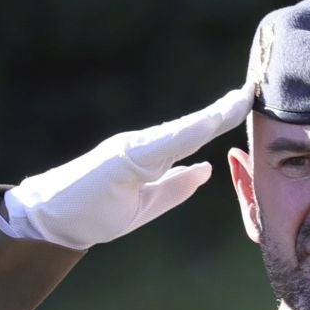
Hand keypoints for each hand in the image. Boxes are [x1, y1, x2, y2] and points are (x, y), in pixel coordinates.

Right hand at [1, 87, 252, 248]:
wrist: (52, 222)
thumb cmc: (94, 213)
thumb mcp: (147, 204)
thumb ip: (175, 187)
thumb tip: (205, 169)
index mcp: (151, 155)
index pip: (196, 134)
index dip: (223, 117)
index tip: (250, 100)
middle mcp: (144, 144)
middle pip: (195, 125)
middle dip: (226, 108)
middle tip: (257, 87)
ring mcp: (132, 148)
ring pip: (183, 130)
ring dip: (214, 115)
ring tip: (242, 98)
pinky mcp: (121, 157)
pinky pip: (162, 144)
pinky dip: (189, 131)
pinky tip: (211, 122)